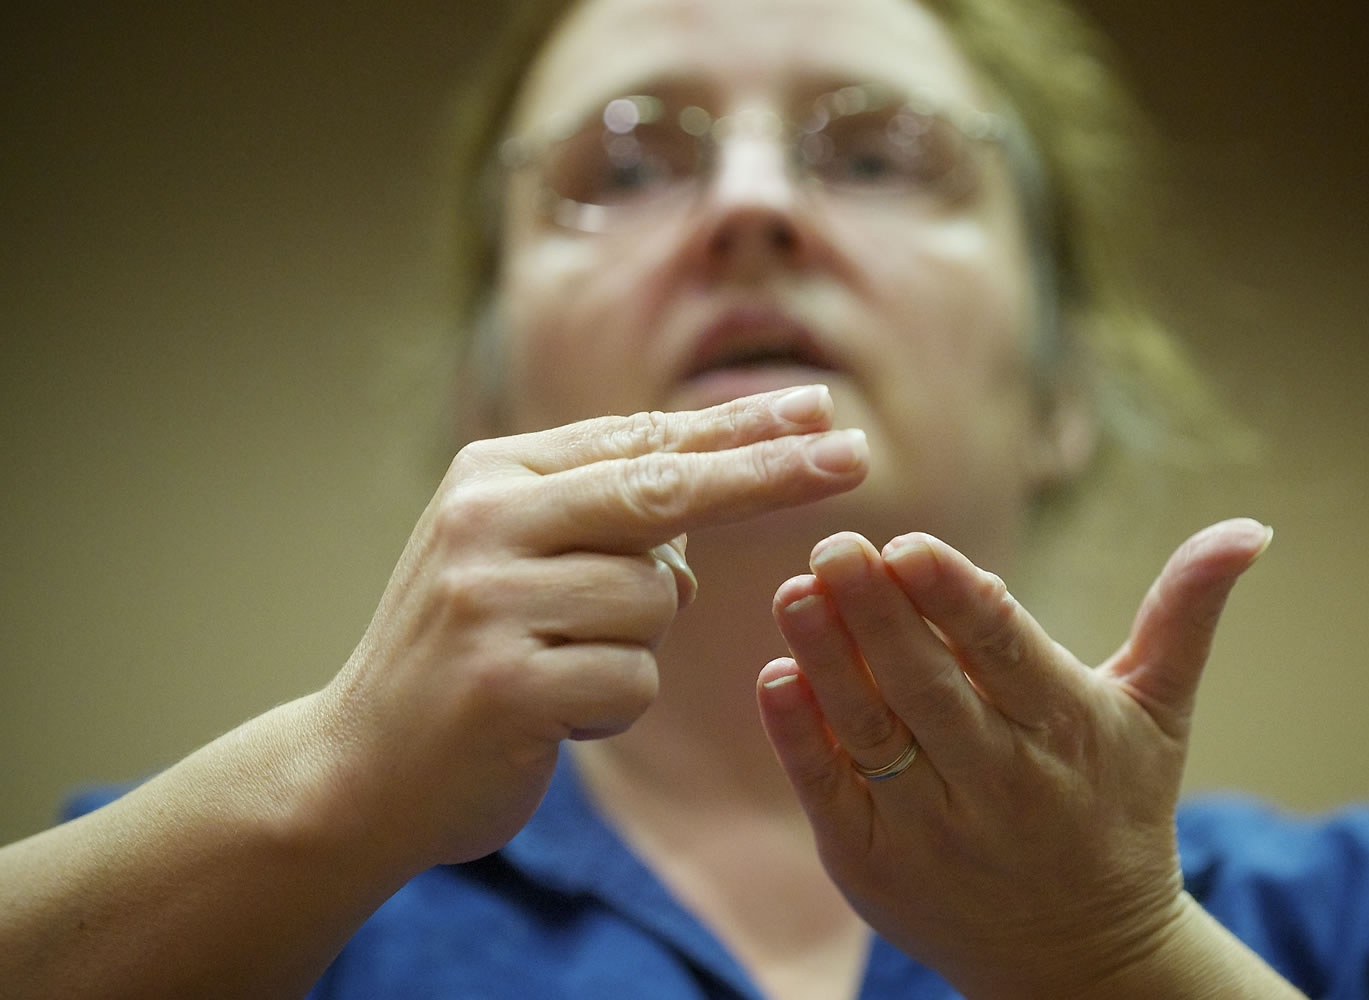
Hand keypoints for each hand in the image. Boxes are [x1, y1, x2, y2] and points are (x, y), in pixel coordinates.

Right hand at [314, 385, 866, 870]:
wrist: (357, 770)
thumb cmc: (462, 656)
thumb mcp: (512, 556)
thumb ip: (601, 512)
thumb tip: (724, 476)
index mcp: (493, 477)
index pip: (640, 442)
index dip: (738, 429)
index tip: (823, 413)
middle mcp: (486, 520)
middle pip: (664, 490)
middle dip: (768, 474)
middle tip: (859, 456)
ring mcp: (489, 600)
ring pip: (656, 602)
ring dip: (635, 647)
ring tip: (560, 669)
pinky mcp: (504, 683)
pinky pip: (631, 682)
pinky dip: (612, 707)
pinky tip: (550, 717)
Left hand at [757, 519, 1273, 995]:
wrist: (1082, 959)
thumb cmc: (1117, 809)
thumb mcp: (1158, 712)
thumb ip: (1185, 614)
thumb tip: (1250, 527)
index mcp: (1065, 731)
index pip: (1003, 653)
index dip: (954, 599)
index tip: (909, 545)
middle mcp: (999, 783)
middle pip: (927, 688)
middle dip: (876, 613)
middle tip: (835, 544)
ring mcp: (932, 831)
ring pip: (870, 733)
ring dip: (826, 661)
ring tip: (794, 592)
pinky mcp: (876, 867)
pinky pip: (829, 792)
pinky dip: (799, 737)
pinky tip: (776, 676)